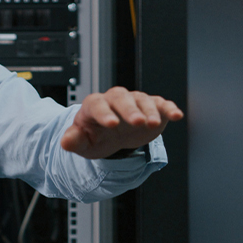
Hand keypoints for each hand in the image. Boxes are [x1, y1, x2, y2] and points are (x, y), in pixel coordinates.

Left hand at [60, 87, 183, 158]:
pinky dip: (169, 108)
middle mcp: (115, 100)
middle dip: (130, 110)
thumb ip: (74, 141)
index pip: (97, 105)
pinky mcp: (152, 107)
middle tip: (138, 122)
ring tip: (154, 123)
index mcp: (94, 106)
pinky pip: (161, 104)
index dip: (104, 114)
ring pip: (142, 100)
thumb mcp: (82, 143)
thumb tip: (66, 142)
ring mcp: (134, 102)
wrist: (110, 134)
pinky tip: (176, 115)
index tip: (111, 124)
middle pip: (122, 99)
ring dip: (149, 111)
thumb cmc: (95, 136)